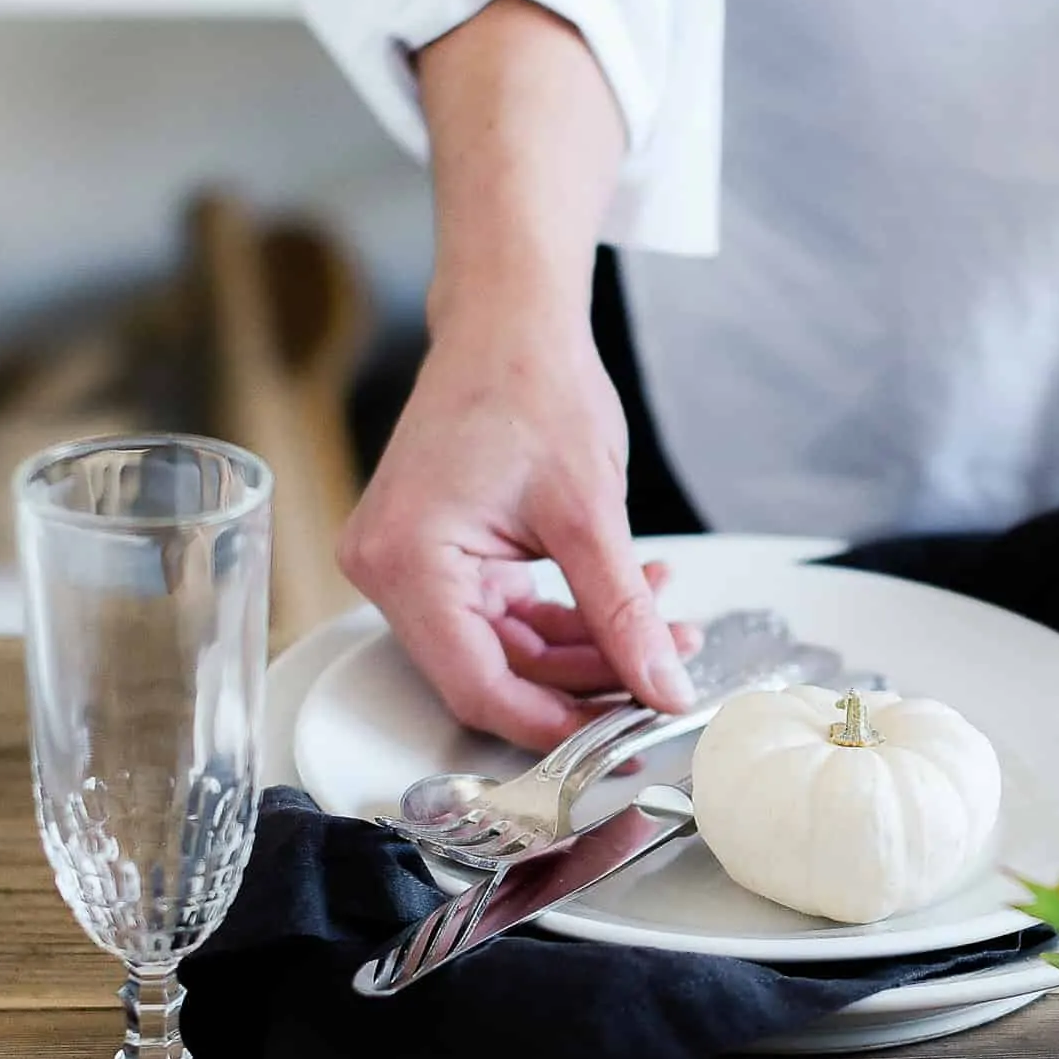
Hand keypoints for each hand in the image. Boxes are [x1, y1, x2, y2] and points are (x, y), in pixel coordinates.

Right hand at [340, 314, 696, 749]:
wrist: (511, 319)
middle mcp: (391, 571)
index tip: (622, 739)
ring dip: (590, 646)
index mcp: (407, 561)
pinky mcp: (441, 558)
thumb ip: (626, 612)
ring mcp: (413, 566)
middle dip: (586, 680)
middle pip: (493, 673)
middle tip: (662, 677)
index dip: (554, 724)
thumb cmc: (530, 382)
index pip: (477, 684)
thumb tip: (663, 687)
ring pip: (509, 650)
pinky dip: (570, 616)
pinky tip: (635, 597)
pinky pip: (507, 616)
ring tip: (668, 623)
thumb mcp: (591, 513)